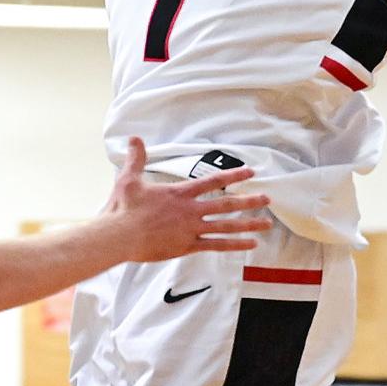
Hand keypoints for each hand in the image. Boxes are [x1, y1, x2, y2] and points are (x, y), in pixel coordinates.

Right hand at [102, 137, 272, 261]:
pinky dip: (235, 245)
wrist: (120, 235)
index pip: (212, 180)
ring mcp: (191, 229)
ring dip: (248, 224)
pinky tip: (250, 245)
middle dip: (249, 200)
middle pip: (226, 203)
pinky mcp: (187, 247)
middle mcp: (190, 210)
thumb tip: (135, 139)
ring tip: (267, 224)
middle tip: (266, 199)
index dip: (233, 175)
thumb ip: (136, 158)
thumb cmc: (123, 208)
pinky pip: (216, 246)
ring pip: (226, 226)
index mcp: (179, 193)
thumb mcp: (129, 178)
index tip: (250, 172)